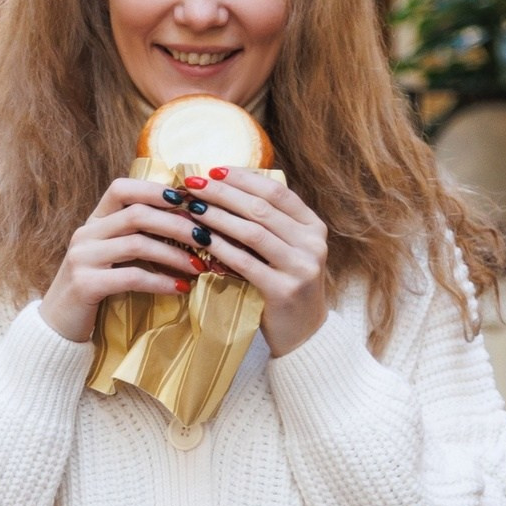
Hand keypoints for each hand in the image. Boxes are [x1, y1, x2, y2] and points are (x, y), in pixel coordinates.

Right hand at [40, 177, 201, 343]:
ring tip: (199, 267)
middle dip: (177, 224)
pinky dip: (160, 281)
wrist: (58, 326)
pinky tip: (180, 289)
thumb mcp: (112, 257)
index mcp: (93, 221)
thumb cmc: (96, 289)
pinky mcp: (85, 284)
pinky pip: (131, 277)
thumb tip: (188, 227)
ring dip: (174, 255)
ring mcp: (82, 257)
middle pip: (137, 214)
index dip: (155, 190)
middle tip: (206, 238)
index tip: (187, 202)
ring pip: (137, 243)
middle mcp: (85, 233)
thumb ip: (136, 238)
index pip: (122, 189)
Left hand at [193, 169, 328, 355]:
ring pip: (253, 232)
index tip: (214, 170)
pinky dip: (220, 248)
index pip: (277, 192)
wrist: (304, 335)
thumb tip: (224, 189)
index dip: (244, 178)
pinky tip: (200, 239)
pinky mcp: (284, 290)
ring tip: (192, 208)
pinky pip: (245, 262)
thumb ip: (268, 224)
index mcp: (313, 227)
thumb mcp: (286, 251)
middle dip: (224, 193)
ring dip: (218, 217)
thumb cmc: (285, 286)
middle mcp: (313, 244)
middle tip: (193, 184)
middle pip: (262, 208)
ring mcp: (301, 267)